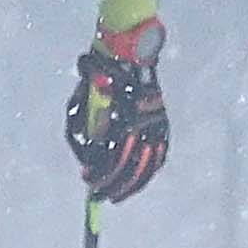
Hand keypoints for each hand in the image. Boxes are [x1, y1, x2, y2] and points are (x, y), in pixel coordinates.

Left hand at [63, 21, 169, 204]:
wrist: (129, 52)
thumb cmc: (101, 75)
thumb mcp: (85, 100)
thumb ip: (85, 129)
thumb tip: (86, 159)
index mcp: (123, 118)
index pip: (112, 157)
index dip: (99, 173)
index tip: (87, 180)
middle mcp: (143, 124)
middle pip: (130, 166)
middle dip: (113, 184)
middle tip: (100, 194)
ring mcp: (156, 124)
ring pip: (147, 165)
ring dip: (131, 184)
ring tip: (118, 195)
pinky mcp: (162, 122)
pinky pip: (159, 154)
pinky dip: (149, 170)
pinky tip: (139, 180)